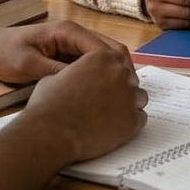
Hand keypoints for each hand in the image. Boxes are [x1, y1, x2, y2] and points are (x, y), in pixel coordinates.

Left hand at [0, 21, 130, 83]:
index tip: (122, 88)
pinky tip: (100, 96)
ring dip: (111, 75)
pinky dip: (98, 77)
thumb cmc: (4, 54)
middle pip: (109, 50)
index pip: (102, 47)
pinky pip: (90, 66)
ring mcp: (72, 45)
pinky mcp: (67, 56)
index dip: (116, 67)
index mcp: (67, 31)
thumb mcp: (28, 65)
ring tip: (117, 98)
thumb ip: (55, 71)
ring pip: (102, 59)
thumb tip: (81, 83)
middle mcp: (74, 35)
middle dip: (120, 71)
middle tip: (126, 95)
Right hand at [17, 49, 147, 162]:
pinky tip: (116, 126)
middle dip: (121, 86)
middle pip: (130, 77)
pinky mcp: (132, 121)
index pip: (117, 59)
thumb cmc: (48, 104)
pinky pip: (141, 118)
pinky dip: (131, 122)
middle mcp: (120, 73)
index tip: (108, 80)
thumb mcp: (57, 75)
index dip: (111, 71)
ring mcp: (129, 97)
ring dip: (128, 103)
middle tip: (108, 98)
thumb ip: (76, 71)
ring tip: (112, 113)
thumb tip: (76, 76)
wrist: (51, 132)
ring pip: (139, 97)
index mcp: (102, 57)